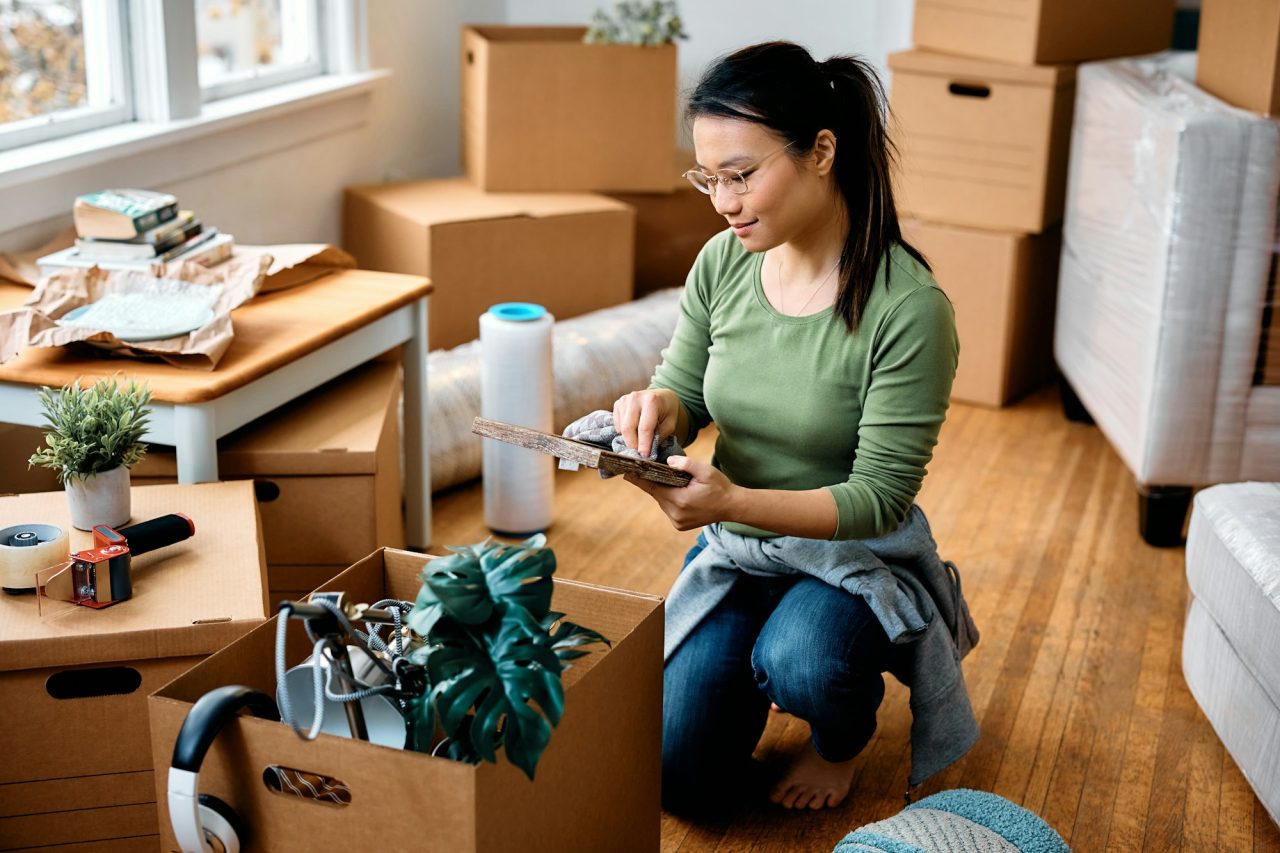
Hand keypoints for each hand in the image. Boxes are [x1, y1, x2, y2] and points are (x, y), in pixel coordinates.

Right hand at [613, 389, 679, 455]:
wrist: (663, 396)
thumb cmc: (668, 412)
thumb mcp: (670, 425)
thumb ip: (658, 437)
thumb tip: (645, 452)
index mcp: (652, 401)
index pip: (644, 428)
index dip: (643, 445)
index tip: (645, 457)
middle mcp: (636, 397)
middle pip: (628, 428)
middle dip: (633, 445)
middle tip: (639, 454)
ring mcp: (625, 399)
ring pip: (621, 428)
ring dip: (629, 439)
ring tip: (639, 442)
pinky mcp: (618, 403)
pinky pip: (617, 424)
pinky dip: (623, 432)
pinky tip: (633, 431)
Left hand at [624, 456, 739, 530]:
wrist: (732, 507)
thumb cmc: (720, 487)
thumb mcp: (706, 471)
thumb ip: (686, 464)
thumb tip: (669, 461)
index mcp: (680, 500)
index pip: (652, 487)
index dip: (638, 479)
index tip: (625, 471)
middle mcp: (675, 513)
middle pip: (656, 493)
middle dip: (653, 481)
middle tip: (648, 468)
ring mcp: (677, 521)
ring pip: (661, 501)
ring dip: (663, 491)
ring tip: (671, 481)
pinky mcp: (679, 525)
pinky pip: (668, 508)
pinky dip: (670, 500)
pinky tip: (679, 493)